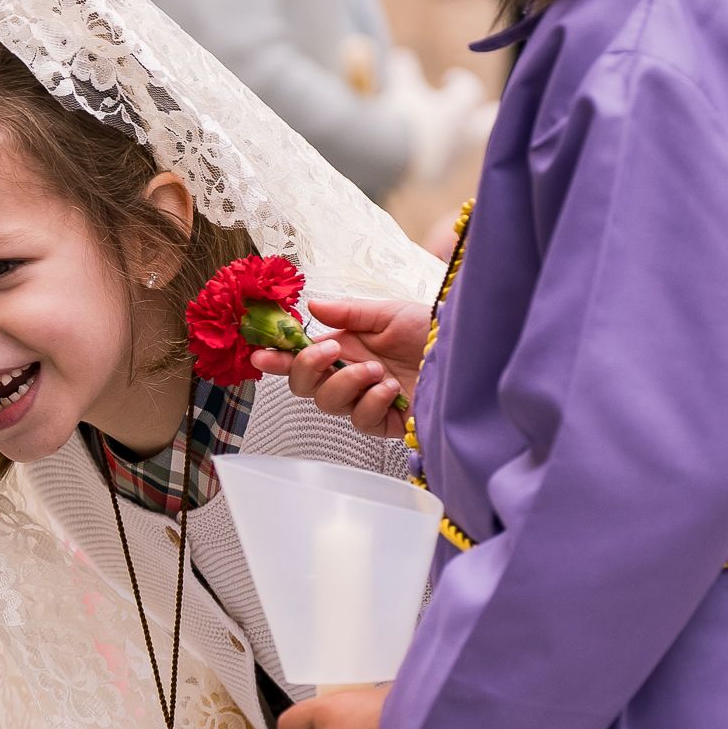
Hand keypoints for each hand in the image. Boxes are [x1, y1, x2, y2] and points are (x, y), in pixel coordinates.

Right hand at [249, 297, 431, 436]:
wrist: (466, 353)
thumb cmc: (431, 331)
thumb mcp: (388, 313)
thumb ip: (348, 313)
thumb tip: (312, 306)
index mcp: (345, 348)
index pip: (301, 356)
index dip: (277, 358)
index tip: (261, 354)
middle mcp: (350, 375)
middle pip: (304, 386)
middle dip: (307, 369)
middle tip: (330, 352)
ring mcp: (366, 400)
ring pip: (328, 404)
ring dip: (347, 383)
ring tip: (376, 369)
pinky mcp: (386, 422)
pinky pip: (361, 420)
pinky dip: (371, 402)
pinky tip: (390, 389)